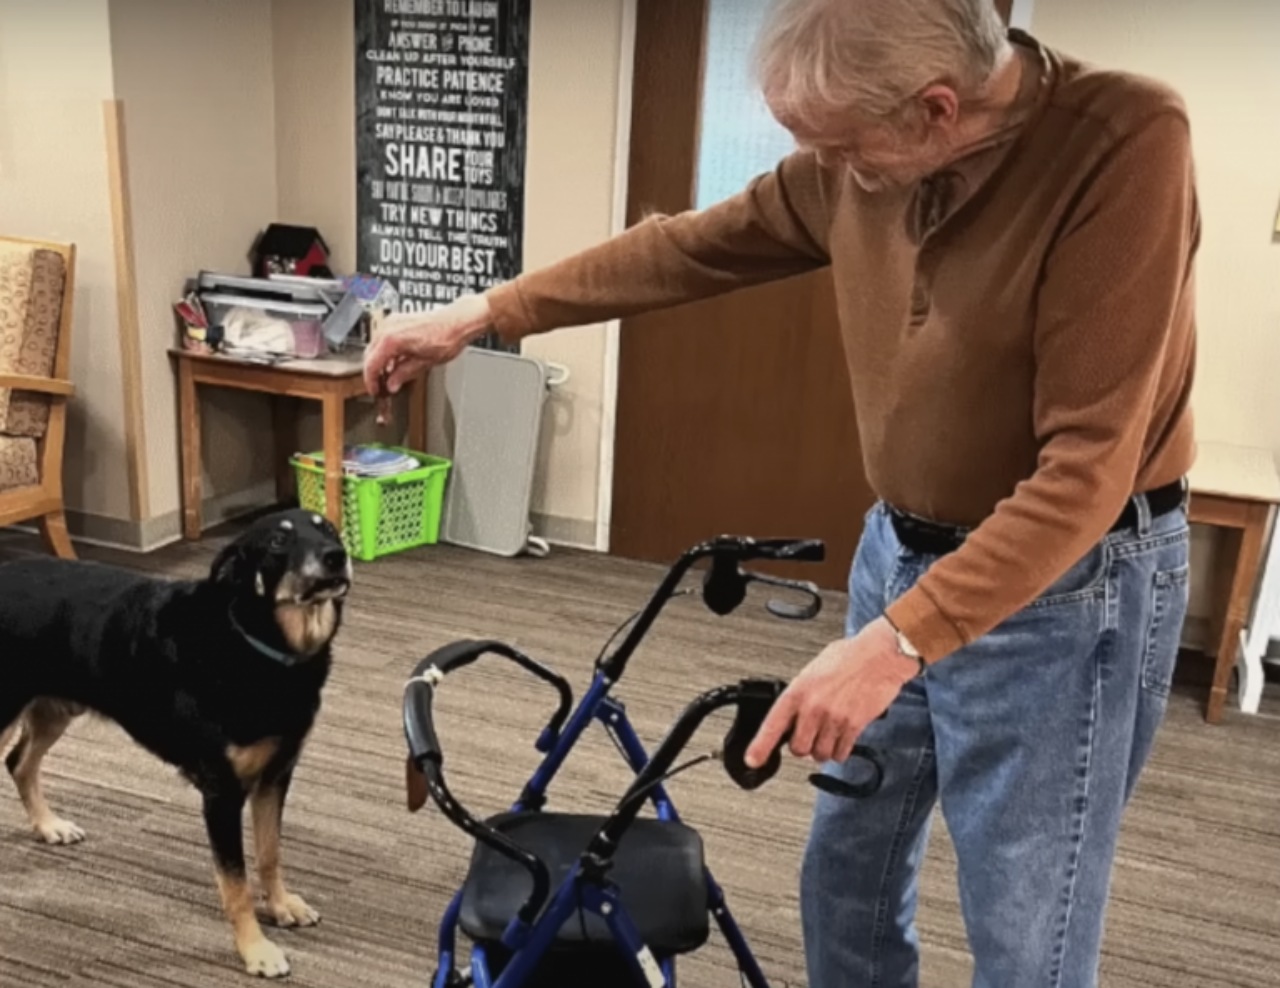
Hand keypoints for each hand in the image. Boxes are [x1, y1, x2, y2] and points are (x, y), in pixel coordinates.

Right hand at [362, 294, 493, 400]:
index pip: (371, 365)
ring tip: (390, 376)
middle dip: (374, 372)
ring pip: (375, 346)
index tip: (374, 390)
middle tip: (381, 386)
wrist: (458, 321)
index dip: (371, 381)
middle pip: (370, 354)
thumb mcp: (424, 363)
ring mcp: (392, 321)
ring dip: (380, 361)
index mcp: (392, 339)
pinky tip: (395, 361)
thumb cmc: (446, 337)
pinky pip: (383, 337)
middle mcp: (388, 327)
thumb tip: (393, 384)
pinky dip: (386, 351)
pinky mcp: (398, 320)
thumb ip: (404, 375)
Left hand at [745, 617, 919, 768]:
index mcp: (799, 690)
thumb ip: (801, 694)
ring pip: (820, 754)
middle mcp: (814, 708)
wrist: (880, 655)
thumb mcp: (813, 670)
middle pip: (798, 748)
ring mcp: (834, 719)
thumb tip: (792, 713)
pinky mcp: (854, 727)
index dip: (760, 747)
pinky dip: (840, 751)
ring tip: (827, 734)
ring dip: (822, 750)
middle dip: (802, 746)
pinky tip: (841, 738)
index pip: (772, 725)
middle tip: (808, 735)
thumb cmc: (849, 657)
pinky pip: (841, 753)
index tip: (753, 760)